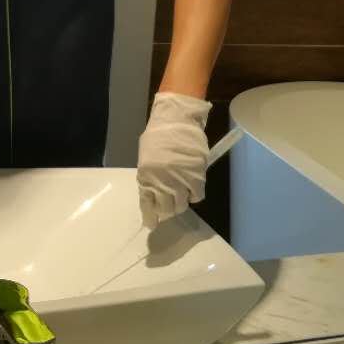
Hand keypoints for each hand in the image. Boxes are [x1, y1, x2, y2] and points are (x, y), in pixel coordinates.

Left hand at [137, 92, 210, 226]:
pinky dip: (194, 195)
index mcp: (146, 176)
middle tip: (171, 204)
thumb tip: (154, 197)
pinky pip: (197, 196)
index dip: (150, 217)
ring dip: (181, 202)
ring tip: (182, 193)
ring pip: (182, 205)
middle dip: (168, 210)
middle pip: (166, 209)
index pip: (147, 205)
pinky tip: (192, 187)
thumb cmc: (160, 136)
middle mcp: (161, 181)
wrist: (177, 119)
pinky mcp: (196, 176)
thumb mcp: (147, 158)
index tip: (152, 224)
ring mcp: (179, 180)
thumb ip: (149, 177)